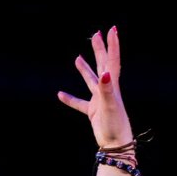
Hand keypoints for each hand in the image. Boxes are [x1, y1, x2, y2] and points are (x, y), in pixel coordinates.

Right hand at [57, 26, 132, 150]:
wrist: (116, 145)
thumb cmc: (115, 126)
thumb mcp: (110, 106)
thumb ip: (106, 89)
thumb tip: (104, 73)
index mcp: (112, 85)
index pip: (112, 61)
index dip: (112, 45)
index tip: (112, 30)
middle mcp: (107, 90)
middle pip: (103, 65)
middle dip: (99, 50)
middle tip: (96, 34)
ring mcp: (99, 101)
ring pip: (91, 81)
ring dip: (85, 69)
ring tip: (77, 58)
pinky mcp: (93, 112)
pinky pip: (80, 103)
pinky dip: (70, 99)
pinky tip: (60, 95)